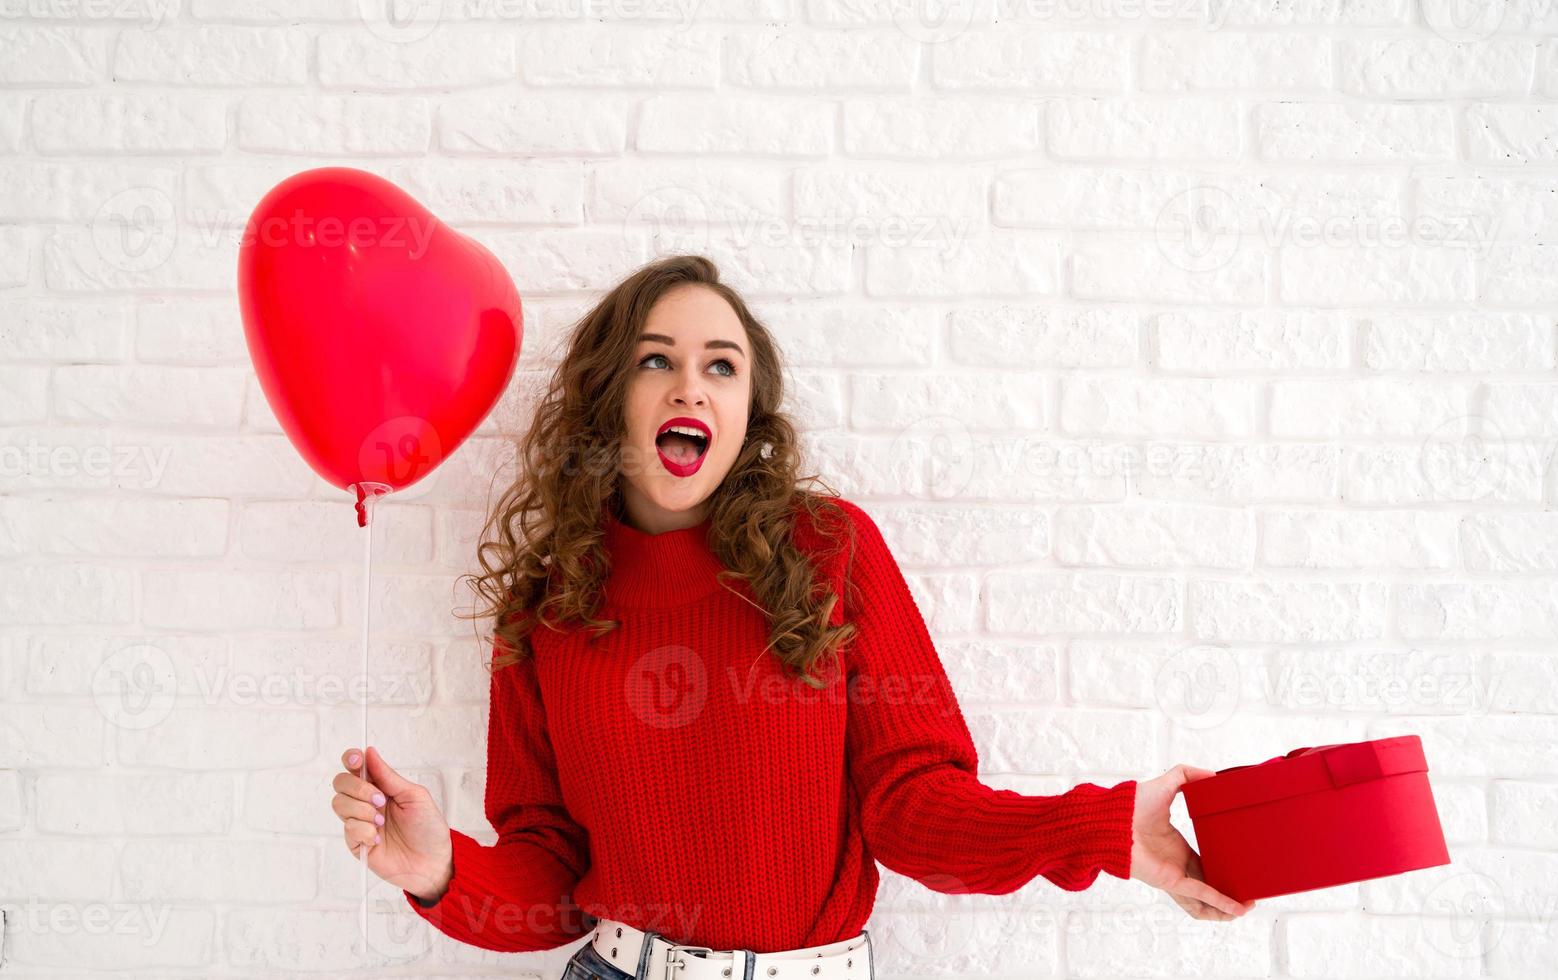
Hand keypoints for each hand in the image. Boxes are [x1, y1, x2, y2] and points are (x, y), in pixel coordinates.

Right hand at [332, 745, 453, 904]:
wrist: (431, 862)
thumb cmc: (428, 827)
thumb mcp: (414, 796)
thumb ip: (388, 777)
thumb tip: (370, 752)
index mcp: (380, 786)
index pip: (355, 767)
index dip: (351, 759)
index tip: (356, 760)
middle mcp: (365, 802)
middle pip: (340, 783)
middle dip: (358, 788)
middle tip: (381, 800)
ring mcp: (359, 822)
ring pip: (339, 803)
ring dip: (362, 810)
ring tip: (382, 822)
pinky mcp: (356, 843)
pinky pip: (347, 828)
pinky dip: (364, 831)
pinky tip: (378, 838)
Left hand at [1129, 764, 1257, 920]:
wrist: (1112, 819)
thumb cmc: (1131, 806)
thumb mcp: (1166, 785)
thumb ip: (1186, 775)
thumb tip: (1210, 774)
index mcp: (1176, 848)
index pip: (1204, 865)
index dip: (1222, 870)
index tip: (1240, 870)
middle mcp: (1176, 865)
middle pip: (1207, 887)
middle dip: (1228, 894)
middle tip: (1249, 895)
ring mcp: (1173, 875)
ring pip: (1203, 902)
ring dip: (1225, 908)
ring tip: (1246, 907)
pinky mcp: (1170, 880)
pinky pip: (1200, 895)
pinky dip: (1219, 902)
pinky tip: (1236, 906)